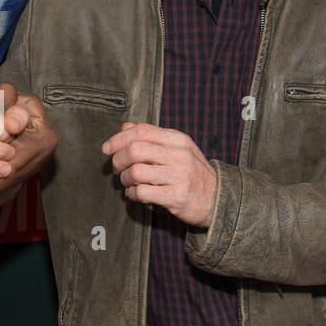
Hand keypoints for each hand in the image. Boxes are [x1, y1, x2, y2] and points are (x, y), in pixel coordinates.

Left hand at [102, 123, 216, 227]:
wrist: (218, 198)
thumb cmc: (192, 173)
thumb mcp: (177, 149)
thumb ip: (152, 137)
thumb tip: (125, 127)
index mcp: (178, 140)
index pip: (141, 131)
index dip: (118, 138)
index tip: (107, 148)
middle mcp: (179, 155)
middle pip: (135, 150)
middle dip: (118, 160)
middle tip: (117, 169)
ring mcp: (179, 176)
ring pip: (135, 171)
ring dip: (124, 179)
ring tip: (128, 182)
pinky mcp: (176, 196)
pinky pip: (142, 192)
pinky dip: (132, 194)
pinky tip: (135, 194)